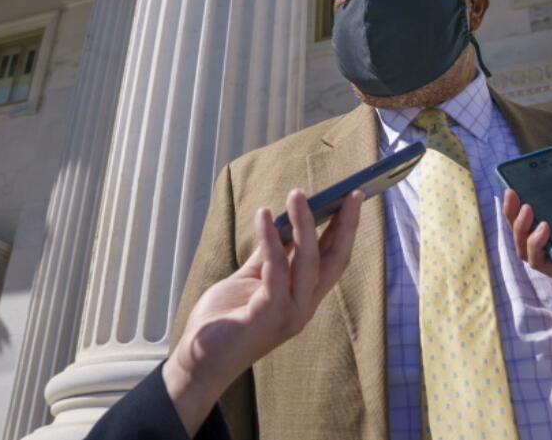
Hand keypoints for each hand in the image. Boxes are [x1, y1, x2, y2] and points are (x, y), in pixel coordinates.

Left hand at [163, 189, 363, 436]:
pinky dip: (271, 239)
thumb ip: (269, 255)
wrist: (198, 360)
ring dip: (304, 223)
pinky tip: (264, 216)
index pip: (333, 259)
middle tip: (351, 192)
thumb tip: (281, 222)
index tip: (352, 199)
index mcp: (303, 298)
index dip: (346, 229)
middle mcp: (304, 307)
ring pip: (308, 260)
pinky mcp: (269, 315)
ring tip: (297, 194)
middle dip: (345, 224)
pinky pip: (275, 269)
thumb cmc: (224, 321)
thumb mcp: (250, 279)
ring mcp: (290, 314)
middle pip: (334, 259)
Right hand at [502, 157, 551, 315]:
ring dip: (519, 228)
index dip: (520, 200)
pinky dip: (537, 244)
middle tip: (511, 193)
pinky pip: (541, 262)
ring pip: (525, 247)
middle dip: (511, 212)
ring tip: (526, 208)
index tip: (514, 181)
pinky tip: (544, 227)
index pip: (538, 213)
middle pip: (523, 230)